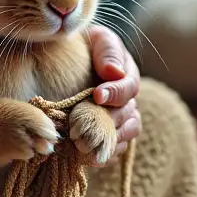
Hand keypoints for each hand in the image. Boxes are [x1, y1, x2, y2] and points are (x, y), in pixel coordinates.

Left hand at [85, 25, 141, 152]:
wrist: (66, 59)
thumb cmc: (82, 45)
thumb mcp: (96, 39)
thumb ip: (107, 51)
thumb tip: (115, 72)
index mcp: (126, 73)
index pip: (130, 87)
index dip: (116, 93)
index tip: (97, 95)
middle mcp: (127, 98)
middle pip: (129, 115)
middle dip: (108, 121)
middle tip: (83, 127)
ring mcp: (119, 117)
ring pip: (126, 134)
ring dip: (109, 141)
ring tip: (86, 146)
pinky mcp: (108, 133)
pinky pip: (116, 149)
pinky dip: (105, 154)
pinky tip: (89, 157)